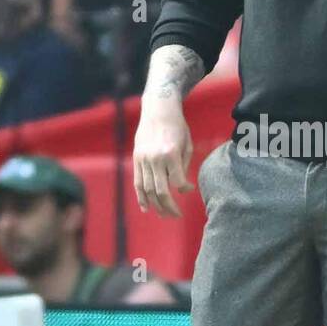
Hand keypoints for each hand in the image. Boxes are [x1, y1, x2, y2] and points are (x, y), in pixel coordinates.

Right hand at [133, 101, 193, 217]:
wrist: (158, 110)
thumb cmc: (177, 127)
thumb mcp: (186, 144)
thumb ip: (184, 167)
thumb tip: (182, 188)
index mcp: (170, 154)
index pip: (177, 182)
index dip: (184, 189)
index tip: (190, 189)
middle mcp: (155, 158)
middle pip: (161, 191)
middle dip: (169, 207)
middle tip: (176, 215)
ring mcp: (143, 159)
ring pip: (148, 190)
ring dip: (155, 205)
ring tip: (163, 215)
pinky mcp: (137, 159)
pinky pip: (138, 182)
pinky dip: (141, 197)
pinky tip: (146, 208)